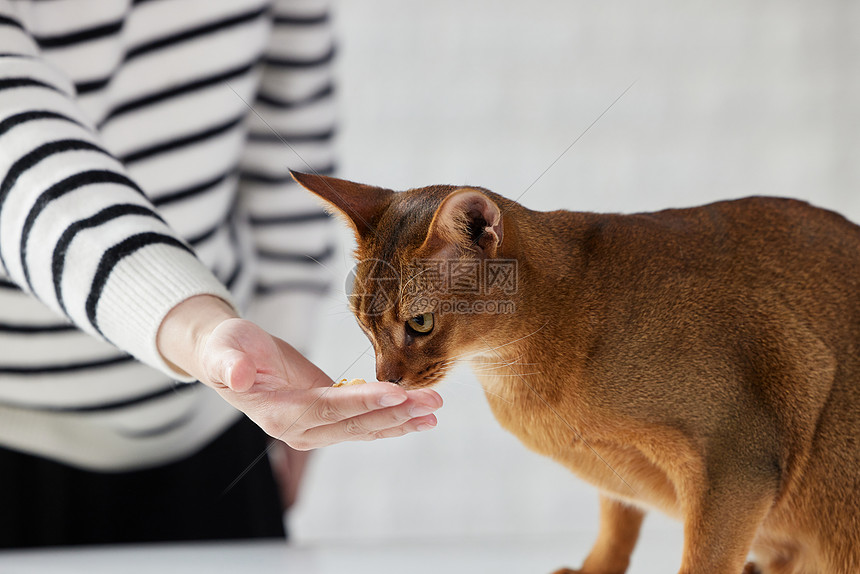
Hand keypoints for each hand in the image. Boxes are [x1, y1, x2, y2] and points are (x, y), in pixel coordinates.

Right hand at [157, 295, 442, 449]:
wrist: (228, 358)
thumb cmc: (227, 349)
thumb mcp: (224, 349)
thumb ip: (230, 363)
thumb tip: (236, 375)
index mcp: (279, 414)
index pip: (328, 409)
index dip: (363, 402)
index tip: (397, 392)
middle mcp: (299, 430)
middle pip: (355, 423)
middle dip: (396, 413)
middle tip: (431, 402)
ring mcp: (314, 428)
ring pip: (364, 427)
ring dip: (401, 420)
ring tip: (433, 412)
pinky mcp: (327, 418)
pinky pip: (363, 423)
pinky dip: (391, 418)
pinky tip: (417, 414)